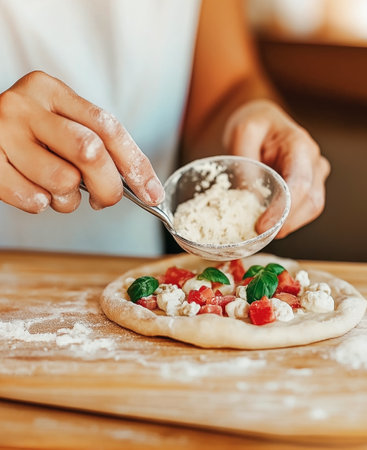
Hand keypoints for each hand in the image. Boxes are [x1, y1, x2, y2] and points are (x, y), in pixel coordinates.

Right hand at [0, 71, 163, 213]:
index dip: (136, 164)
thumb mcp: (61, 125)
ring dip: (69, 199)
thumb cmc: (29, 135)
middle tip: (105, 200)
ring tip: (58, 190)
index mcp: (52, 92)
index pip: (108, 127)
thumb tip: (144, 186)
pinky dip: (42, 204)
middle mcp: (26, 106)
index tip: (151, 193)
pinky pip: (34, 199)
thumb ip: (97, 144)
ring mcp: (3, 133)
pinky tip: (34, 190)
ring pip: (62, 180)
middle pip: (90, 151)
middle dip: (108, 187)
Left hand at [223, 99, 329, 236]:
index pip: (299, 184)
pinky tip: (268, 224)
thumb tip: (250, 200)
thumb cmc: (253, 125)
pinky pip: (304, 210)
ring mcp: (315, 175)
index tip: (261, 226)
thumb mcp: (241, 135)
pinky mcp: (309, 186)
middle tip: (259, 236)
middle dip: (286, 223)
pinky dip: (287, 220)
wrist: (262, 122)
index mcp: (300, 146)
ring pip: (311, 209)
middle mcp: (314, 161)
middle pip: (311, 201)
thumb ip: (247, 164)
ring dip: (288, 225)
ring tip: (262, 232)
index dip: (283, 210)